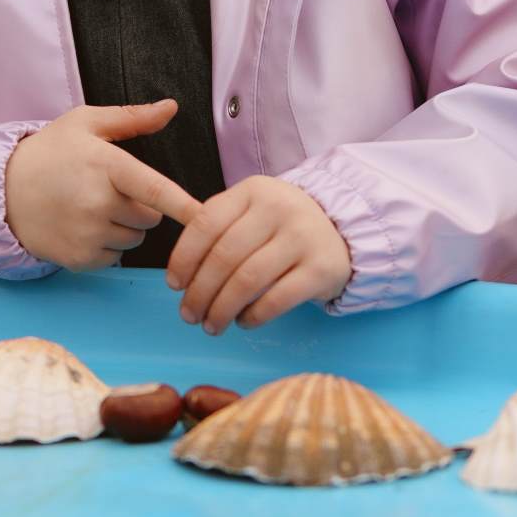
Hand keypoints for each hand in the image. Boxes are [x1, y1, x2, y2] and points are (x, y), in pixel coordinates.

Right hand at [3, 100, 202, 270]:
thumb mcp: (84, 123)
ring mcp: (86, 233)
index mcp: (104, 165)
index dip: (185, 206)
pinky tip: (82, 227)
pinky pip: (114, 258)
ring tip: (91, 209)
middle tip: (109, 191)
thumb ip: (131, 118)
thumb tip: (171, 107)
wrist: (1, 189)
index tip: (208, 217)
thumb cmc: (48, 153)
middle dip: (140, 206)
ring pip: (134, 239)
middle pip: (151, 217)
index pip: (155, 189)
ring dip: (124, 228)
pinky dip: (105, 247)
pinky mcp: (79, 258)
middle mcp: (96, 202)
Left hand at [166, 175, 350, 333]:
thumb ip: (216, 229)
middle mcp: (278, 209)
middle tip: (188, 314)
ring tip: (211, 325)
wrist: (342, 229)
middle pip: (224, 257)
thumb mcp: (250, 211)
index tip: (174, 284)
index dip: (183, 258)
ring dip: (222, 309)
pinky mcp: (323, 269)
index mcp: (251, 191)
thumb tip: (178, 274)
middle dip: (200, 292)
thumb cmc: (280, 225)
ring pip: (248, 280)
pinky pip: (278, 299)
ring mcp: (303, 238)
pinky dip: (254, 316)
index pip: (205, 224)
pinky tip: (243, 322)